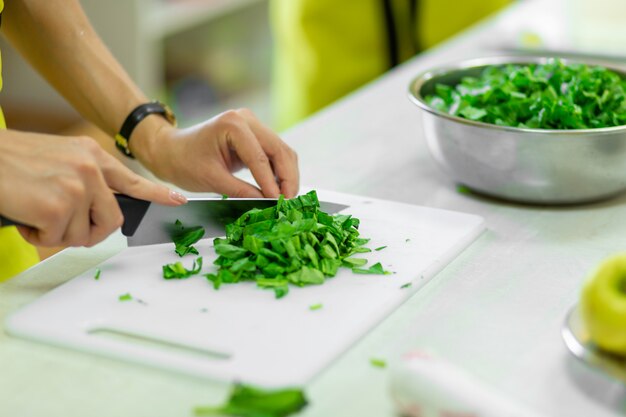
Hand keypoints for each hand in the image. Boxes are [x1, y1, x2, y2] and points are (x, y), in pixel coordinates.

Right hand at [0, 131, 186, 246]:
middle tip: (60, 222)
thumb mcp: (58, 158)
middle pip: (111, 222)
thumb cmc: (12, 162)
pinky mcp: (58, 207)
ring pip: (82, 234)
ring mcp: (77, 188)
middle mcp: (90, 169)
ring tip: (34, 209)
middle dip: (88, 231)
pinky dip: (38, 236)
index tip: (178, 200)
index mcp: (92, 156)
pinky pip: (57, 240)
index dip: (157, 193)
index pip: (132, 180)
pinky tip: (26, 215)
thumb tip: (96, 210)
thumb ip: (84, 179)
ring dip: (57, 232)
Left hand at [133, 108, 298, 197]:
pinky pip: (275, 154)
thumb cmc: (184, 161)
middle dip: (287, 178)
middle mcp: (246, 119)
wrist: (171, 150)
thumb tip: (266, 204)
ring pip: (282, 151)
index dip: (271, 182)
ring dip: (287, 175)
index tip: (278, 203)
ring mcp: (252, 125)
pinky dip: (279, 172)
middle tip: (288, 202)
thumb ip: (240, 191)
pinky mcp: (255, 136)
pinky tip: (279, 190)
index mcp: (232, 124)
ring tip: (286, 198)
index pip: (260, 156)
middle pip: (279, 149)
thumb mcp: (211, 180)